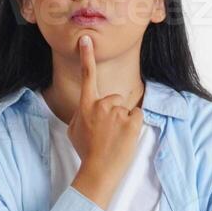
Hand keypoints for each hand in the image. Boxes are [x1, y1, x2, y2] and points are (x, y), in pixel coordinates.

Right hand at [68, 35, 141, 210]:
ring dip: (123, 121)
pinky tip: (124, 138)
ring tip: (114, 139)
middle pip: (114, 98)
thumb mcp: (74, 130)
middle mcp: (101, 105)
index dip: (86, 56)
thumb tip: (91, 107)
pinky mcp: (132, 122)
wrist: (98, 171)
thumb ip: (82, 113)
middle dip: (113, 112)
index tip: (86, 39)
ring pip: (125, 109)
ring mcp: (117, 113)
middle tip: (106, 133)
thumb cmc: (85, 151)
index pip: (87, 76)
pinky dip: (134, 126)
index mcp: (86, 105)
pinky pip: (137, 116)